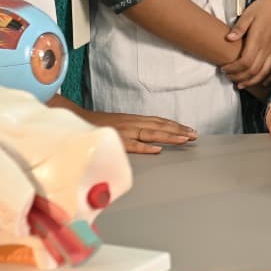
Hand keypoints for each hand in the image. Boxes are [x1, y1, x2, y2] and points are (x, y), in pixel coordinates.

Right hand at [80, 110, 196, 154]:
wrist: (76, 119)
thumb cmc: (99, 125)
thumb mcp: (121, 124)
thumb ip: (135, 130)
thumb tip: (150, 138)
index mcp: (134, 120)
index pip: (159, 122)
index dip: (175, 125)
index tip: (189, 130)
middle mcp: (132, 123)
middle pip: (159, 126)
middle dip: (178, 130)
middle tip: (194, 135)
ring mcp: (124, 131)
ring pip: (150, 134)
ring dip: (169, 136)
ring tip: (184, 139)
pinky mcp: (115, 140)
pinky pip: (132, 145)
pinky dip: (145, 147)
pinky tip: (158, 150)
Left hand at [221, 0, 270, 90]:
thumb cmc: (263, 7)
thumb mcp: (248, 14)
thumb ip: (239, 28)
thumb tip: (228, 39)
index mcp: (258, 40)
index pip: (245, 62)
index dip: (234, 69)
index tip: (224, 69)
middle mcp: (268, 48)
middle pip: (253, 70)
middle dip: (240, 77)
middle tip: (230, 78)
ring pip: (265, 72)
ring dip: (253, 81)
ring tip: (242, 84)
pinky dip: (270, 78)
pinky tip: (263, 82)